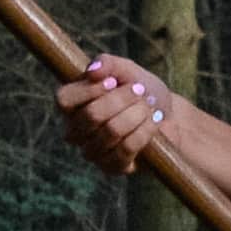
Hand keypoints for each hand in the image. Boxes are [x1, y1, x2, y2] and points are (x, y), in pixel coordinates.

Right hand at [55, 54, 180, 177]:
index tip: (114, 81)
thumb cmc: (140, 91)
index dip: (90, 89)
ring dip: (138, 114)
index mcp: (71, 106)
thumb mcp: (127, 70)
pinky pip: (126, 148)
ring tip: (150, 106)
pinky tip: (153, 122)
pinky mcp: (112, 167)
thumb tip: (93, 71)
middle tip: (141, 91)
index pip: (64, 100)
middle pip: (92, 115)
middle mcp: (75, 131)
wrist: (166, 116)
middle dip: (122, 99)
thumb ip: (109, 64)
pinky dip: (145, 131)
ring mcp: (92, 151)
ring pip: (111, 131)